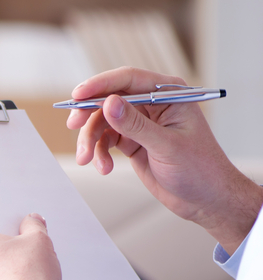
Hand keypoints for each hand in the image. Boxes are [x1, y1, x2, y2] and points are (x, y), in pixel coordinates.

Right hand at [69, 66, 262, 254]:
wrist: (205, 199)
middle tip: (74, 126)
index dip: (100, 85)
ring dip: (91, 140)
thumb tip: (109, 104)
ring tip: (87, 159)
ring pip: (103, 122)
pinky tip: (104, 167)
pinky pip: (105, 140)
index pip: (128, 80)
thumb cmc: (200, 170)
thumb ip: (136, 125)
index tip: (78, 95)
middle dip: (89, 115)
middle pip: (109, 99)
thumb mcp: (166, 146)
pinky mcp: (132, 141)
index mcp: (169, 95)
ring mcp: (140, 123)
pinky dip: (99, 154)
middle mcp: (152, 105)